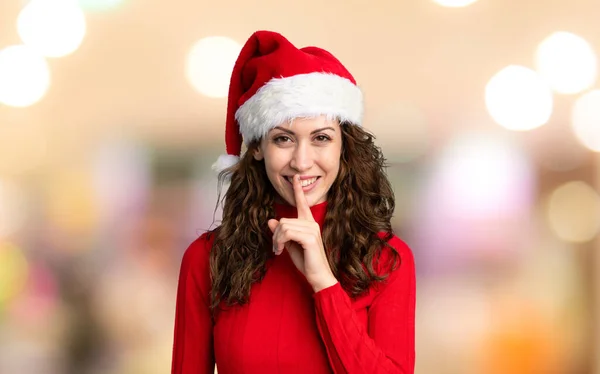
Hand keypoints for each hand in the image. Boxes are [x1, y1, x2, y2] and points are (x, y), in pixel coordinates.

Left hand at [268, 175, 337, 292]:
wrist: (319, 277)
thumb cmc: (307, 262)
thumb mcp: (290, 245)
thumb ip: (282, 233)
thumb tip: (271, 220)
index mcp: (309, 224)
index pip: (302, 203)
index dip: (298, 190)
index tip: (295, 177)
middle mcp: (311, 224)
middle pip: (284, 220)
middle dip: (275, 235)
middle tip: (276, 248)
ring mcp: (312, 230)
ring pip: (283, 226)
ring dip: (276, 240)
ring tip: (278, 250)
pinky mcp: (309, 237)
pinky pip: (287, 232)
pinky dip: (280, 242)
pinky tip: (280, 251)